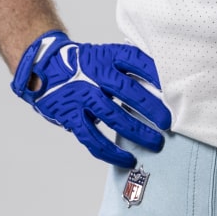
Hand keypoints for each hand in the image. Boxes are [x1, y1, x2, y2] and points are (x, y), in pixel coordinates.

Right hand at [10, 29, 171, 167]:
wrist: (43, 68)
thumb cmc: (84, 64)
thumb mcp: (105, 56)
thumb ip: (129, 67)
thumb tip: (164, 83)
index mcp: (107, 57)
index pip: (136, 61)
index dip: (156, 74)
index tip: (173, 88)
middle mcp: (95, 74)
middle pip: (128, 91)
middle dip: (151, 108)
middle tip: (168, 123)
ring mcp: (82, 96)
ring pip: (113, 117)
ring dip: (137, 131)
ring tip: (156, 143)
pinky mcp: (71, 116)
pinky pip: (93, 138)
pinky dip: (111, 152)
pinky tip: (127, 159)